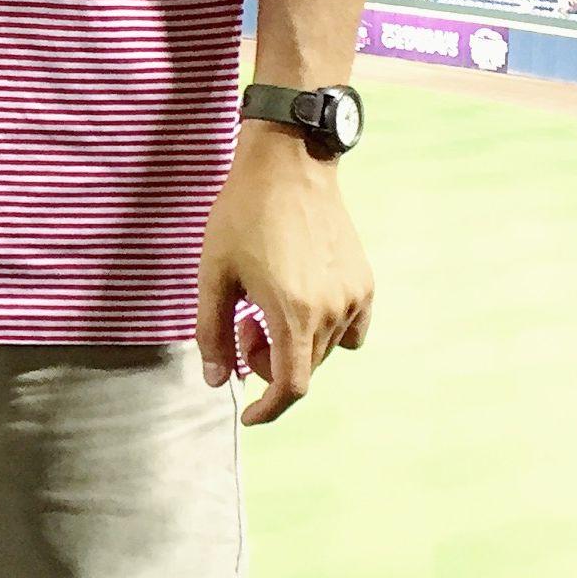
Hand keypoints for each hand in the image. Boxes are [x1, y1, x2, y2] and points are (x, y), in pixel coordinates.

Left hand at [196, 126, 374, 426]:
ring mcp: (354, 296)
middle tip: (242, 323)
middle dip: (268, 360)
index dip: (268, 408)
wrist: (289, 165)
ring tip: (265, 303)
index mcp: (293, 312)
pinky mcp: (365, 282)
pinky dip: (324, 331)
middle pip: (304, 367)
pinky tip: (301, 302)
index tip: (249, 412)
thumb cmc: (242, 216)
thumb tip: (218, 381)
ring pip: (325, 350)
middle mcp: (332, 310)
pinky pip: (351, 330)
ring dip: (293, 343)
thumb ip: (212, 333)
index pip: (291, 386)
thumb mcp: (214, 275)